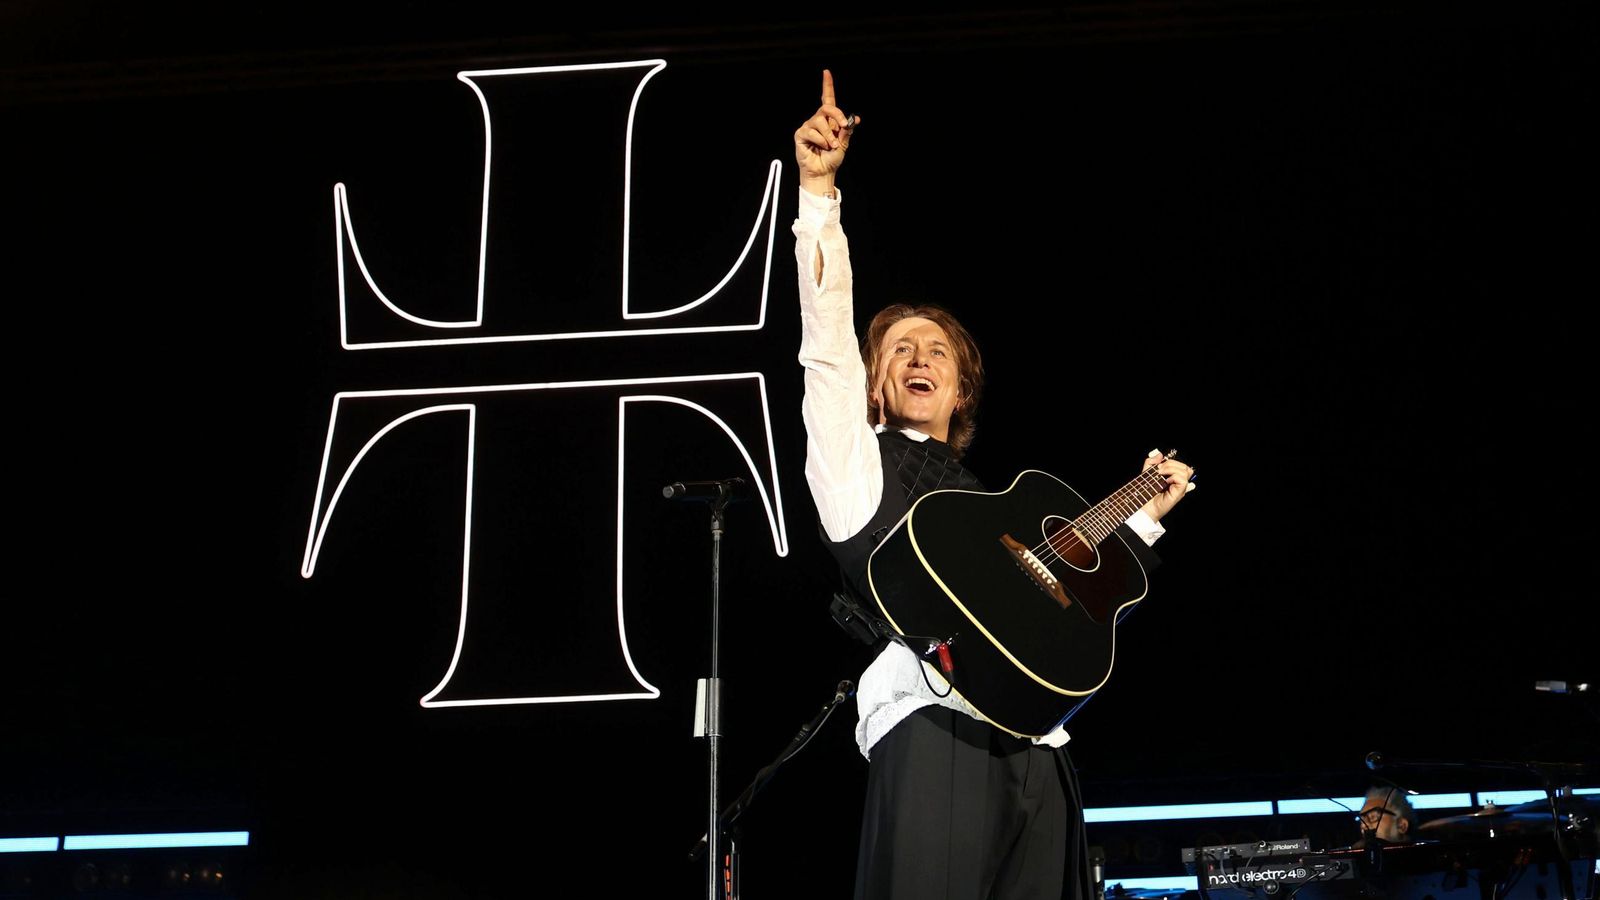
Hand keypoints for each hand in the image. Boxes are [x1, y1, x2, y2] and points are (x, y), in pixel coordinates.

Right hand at [794, 69, 857, 196]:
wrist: (823, 172)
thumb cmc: (832, 158)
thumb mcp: (843, 144)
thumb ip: (847, 131)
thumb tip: (855, 119)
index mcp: (829, 121)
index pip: (828, 99)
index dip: (827, 86)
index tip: (826, 73)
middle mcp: (818, 121)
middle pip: (826, 108)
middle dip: (837, 115)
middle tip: (843, 126)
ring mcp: (808, 127)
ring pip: (820, 122)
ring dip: (829, 135)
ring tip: (831, 146)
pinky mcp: (801, 134)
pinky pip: (811, 132)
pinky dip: (820, 140)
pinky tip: (820, 147)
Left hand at [1138, 449, 1194, 522]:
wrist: (1143, 507)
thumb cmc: (1145, 494)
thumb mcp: (1146, 473)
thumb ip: (1151, 463)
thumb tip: (1160, 454)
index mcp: (1173, 478)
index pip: (1180, 465)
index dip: (1170, 461)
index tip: (1158, 465)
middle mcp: (1178, 483)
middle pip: (1184, 466)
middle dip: (1170, 463)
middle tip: (1158, 470)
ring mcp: (1180, 488)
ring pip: (1185, 471)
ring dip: (1171, 469)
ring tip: (1160, 475)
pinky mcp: (1179, 493)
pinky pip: (1183, 479)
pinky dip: (1173, 477)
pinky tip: (1165, 481)